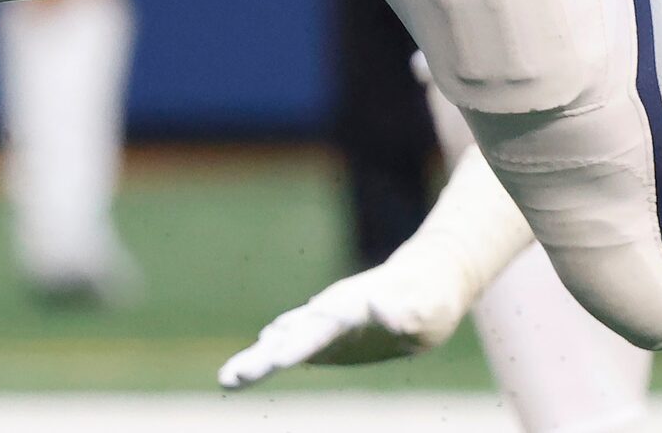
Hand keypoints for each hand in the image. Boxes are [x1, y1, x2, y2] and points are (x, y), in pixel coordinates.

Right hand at [217, 263, 466, 389]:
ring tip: (230, 378)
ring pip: (286, 338)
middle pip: (291, 337)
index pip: (320, 327)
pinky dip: (274, 348)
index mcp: (352, 307)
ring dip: (258, 357)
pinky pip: (295, 339)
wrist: (426, 282)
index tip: (274, 357)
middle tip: (230, 379)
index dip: (298, 343)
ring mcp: (327, 321)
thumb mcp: (428, 307)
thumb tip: (381, 307)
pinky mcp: (330, 334)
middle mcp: (332, 312)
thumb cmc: (431, 298)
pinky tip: (257, 356)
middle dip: (262, 358)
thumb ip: (406, 309)